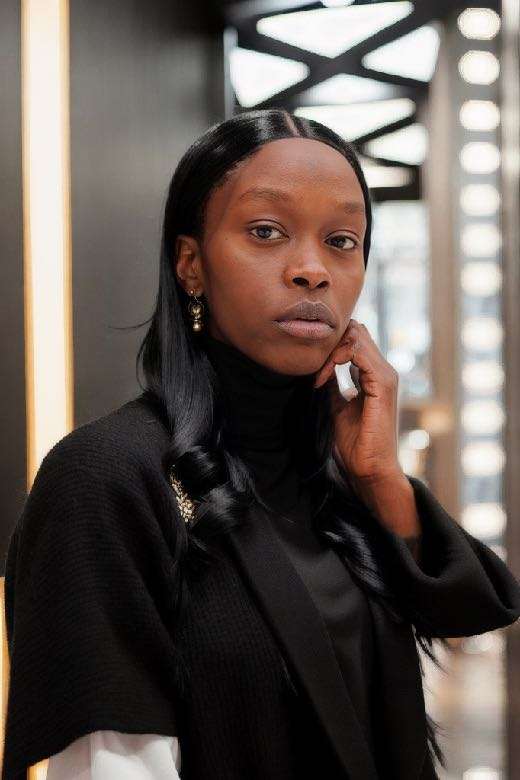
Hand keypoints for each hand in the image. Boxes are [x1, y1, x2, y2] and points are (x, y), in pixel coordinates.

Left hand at [314, 318, 403, 486]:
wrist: (369, 468)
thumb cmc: (356, 443)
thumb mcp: (337, 406)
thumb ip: (333, 384)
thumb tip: (320, 368)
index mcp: (374, 375)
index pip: (354, 339)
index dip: (329, 346)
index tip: (311, 371)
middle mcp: (383, 371)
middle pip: (356, 331)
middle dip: (329, 343)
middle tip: (311, 366)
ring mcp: (385, 376)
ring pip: (357, 336)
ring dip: (330, 351)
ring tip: (317, 375)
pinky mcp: (383, 384)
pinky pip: (358, 353)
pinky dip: (336, 359)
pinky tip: (322, 378)